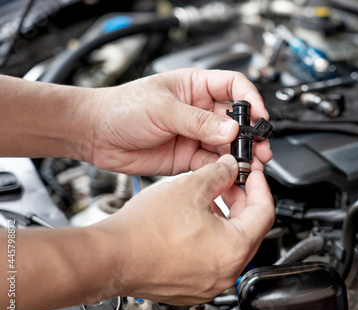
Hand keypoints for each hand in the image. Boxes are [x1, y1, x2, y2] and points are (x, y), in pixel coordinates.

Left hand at [85, 68, 271, 175]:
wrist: (95, 135)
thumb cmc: (121, 108)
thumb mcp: (162, 108)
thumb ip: (197, 121)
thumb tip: (229, 130)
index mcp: (195, 87)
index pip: (234, 87)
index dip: (251, 100)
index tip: (259, 116)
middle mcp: (200, 111)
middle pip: (237, 119)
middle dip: (251, 133)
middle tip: (261, 147)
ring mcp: (195, 134)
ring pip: (228, 144)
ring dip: (240, 154)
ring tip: (249, 164)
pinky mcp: (188, 156)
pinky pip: (213, 163)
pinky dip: (224, 169)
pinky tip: (229, 173)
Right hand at [93, 154, 274, 304]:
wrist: (110, 257)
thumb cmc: (144, 231)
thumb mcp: (190, 187)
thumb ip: (219, 174)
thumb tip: (229, 169)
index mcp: (234, 249)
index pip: (265, 211)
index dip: (260, 185)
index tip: (253, 174)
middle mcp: (226, 273)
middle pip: (248, 229)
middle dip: (241, 200)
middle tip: (230, 181)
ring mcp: (209, 283)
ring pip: (229, 244)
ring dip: (225, 218)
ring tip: (208, 197)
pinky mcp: (192, 287)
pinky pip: (212, 258)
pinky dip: (210, 237)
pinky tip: (194, 220)